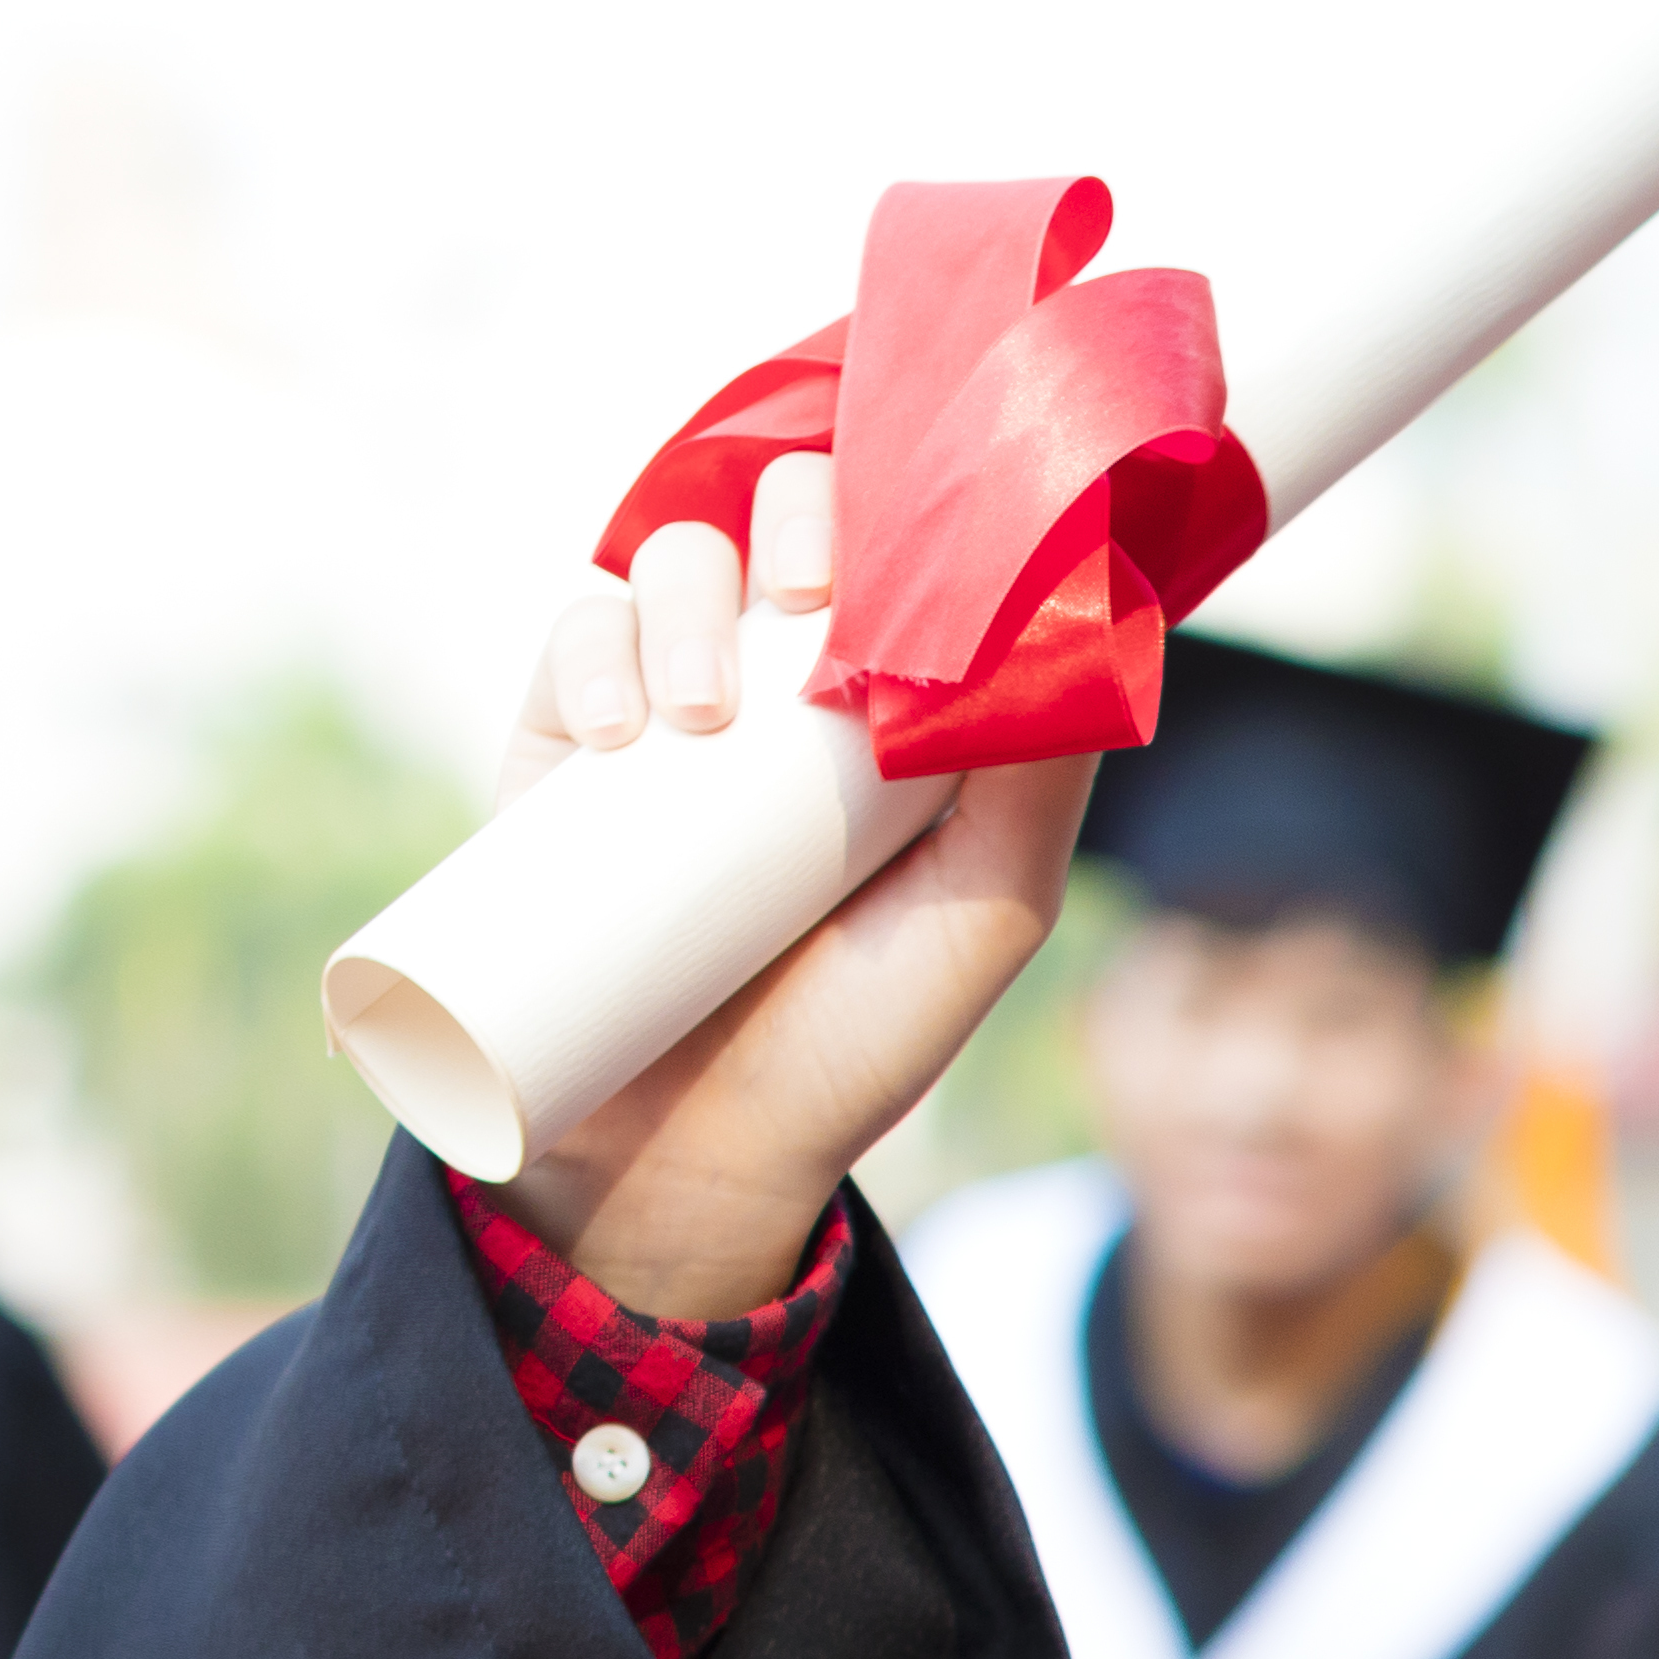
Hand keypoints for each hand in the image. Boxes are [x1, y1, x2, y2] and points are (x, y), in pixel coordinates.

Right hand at [488, 451, 1104, 1331]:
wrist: (696, 1151)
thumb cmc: (855, 1039)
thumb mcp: (983, 913)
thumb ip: (1039, 783)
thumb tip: (1095, 623)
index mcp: (889, 695)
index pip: (905, 544)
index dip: (913, 507)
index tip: (925, 551)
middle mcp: (781, 673)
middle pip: (788, 513)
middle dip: (804, 519)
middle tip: (814, 592)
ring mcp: (671, 698)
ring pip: (674, 559)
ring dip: (689, 595)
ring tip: (705, 715)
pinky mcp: (564, 743)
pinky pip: (571, 636)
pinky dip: (591, 650)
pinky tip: (617, 727)